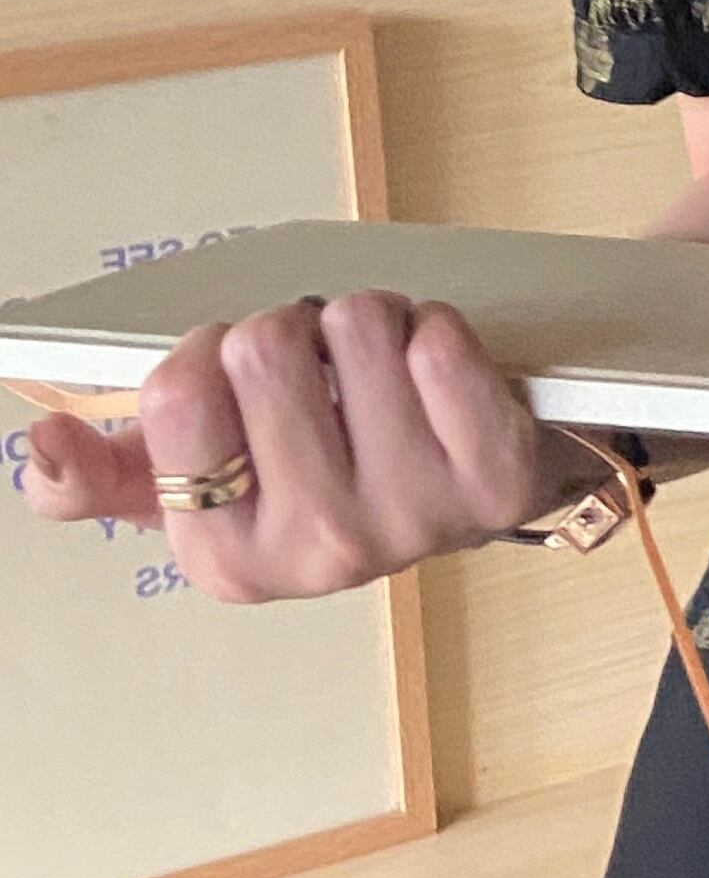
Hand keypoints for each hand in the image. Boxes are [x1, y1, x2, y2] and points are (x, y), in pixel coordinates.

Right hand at [15, 293, 608, 601]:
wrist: (474, 492)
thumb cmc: (334, 474)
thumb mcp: (206, 489)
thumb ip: (104, 474)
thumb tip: (42, 446)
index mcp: (227, 556)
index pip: (176, 394)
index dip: (206, 354)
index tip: (238, 377)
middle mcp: (319, 550)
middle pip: (264, 346)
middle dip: (291, 328)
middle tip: (325, 367)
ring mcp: (414, 518)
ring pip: (354, 324)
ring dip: (367, 321)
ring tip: (382, 367)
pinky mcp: (494, 478)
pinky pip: (440, 345)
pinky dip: (436, 328)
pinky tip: (436, 371)